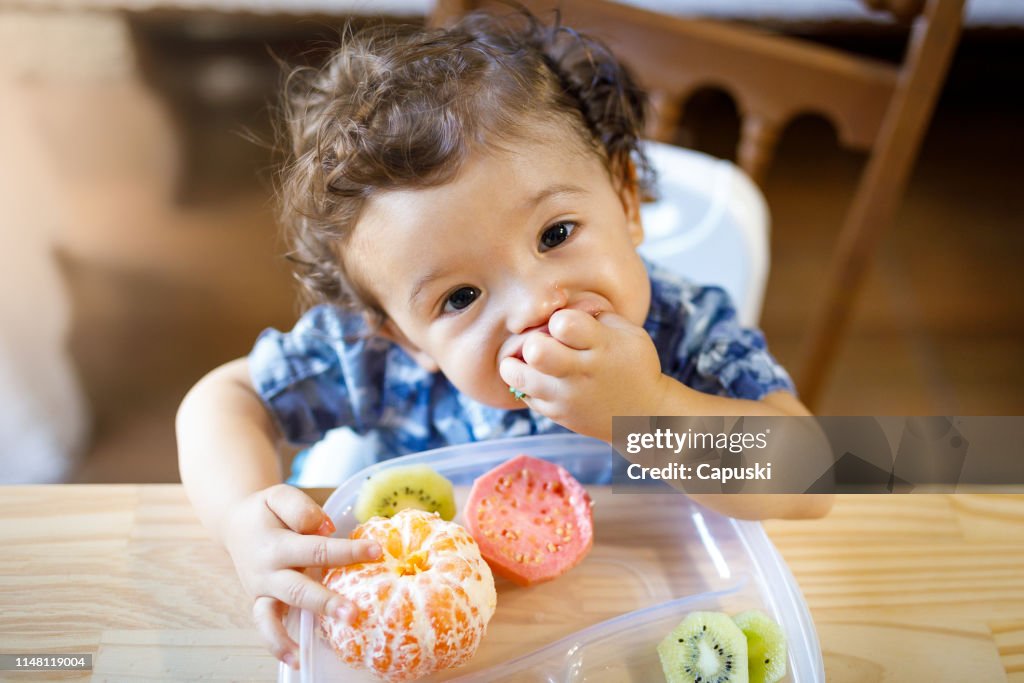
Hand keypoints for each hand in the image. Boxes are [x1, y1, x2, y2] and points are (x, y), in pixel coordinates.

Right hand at [222, 484, 381, 668]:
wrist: (236, 525)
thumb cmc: (267, 512)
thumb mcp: (278, 496)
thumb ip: (301, 509)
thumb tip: (325, 529)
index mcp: (275, 543)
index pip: (316, 548)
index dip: (347, 551)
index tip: (376, 552)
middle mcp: (267, 571)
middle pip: (299, 588)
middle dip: (326, 602)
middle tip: (354, 612)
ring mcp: (262, 591)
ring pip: (278, 614)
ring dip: (300, 631)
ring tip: (318, 644)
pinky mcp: (261, 602)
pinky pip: (266, 626)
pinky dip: (278, 645)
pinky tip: (296, 660)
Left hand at [499, 309, 667, 440]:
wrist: (644, 416)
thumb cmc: (633, 365)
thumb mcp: (628, 333)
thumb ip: (596, 314)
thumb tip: (560, 299)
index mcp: (603, 346)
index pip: (564, 323)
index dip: (558, 319)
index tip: (565, 326)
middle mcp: (582, 373)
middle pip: (536, 351)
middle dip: (532, 341)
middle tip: (539, 343)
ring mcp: (567, 397)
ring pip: (520, 376)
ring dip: (516, 364)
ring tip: (526, 360)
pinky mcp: (557, 414)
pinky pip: (524, 395)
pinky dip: (525, 384)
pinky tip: (539, 377)